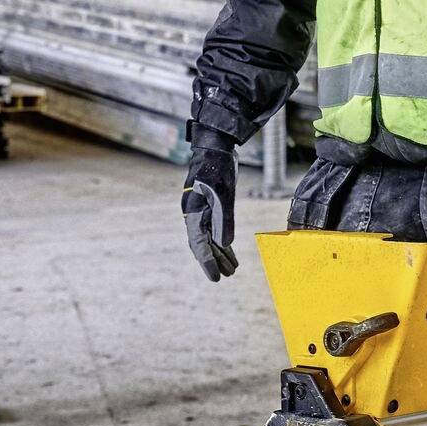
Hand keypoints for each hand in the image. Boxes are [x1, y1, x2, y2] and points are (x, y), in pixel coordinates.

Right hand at [181, 139, 238, 280]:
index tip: (216, 278)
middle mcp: (194, 214)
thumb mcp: (223, 194)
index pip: (199, 244)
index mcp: (193, 212)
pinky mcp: (210, 206)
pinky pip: (214, 229)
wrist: (215, 147)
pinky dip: (222, 241)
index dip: (207, 262)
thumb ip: (224, 219)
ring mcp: (201, 210)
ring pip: (209, 238)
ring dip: (220, 253)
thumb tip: (225, 243)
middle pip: (203, 244)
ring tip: (232, 268)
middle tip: (227, 276)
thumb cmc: (218, 168)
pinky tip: (229, 250)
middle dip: (215, 261)